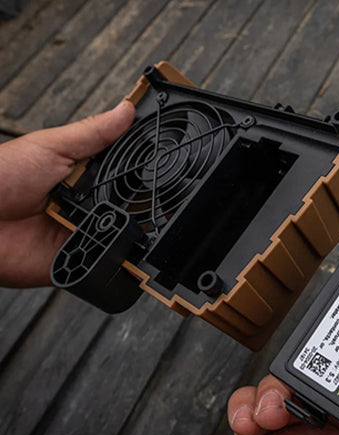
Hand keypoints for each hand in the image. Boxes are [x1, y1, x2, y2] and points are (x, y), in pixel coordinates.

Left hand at [0, 101, 134, 286]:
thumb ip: (93, 133)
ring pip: (122, 235)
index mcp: (83, 178)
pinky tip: (113, 244)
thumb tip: (126, 110)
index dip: (142, 170)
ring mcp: (84, 235)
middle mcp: (86, 207)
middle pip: (128, 207)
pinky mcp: (79, 262)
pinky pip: (107, 263)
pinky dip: (114, 257)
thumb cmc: (0, 178)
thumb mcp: (51, 147)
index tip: (165, 162)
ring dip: (126, 230)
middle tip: (148, 196)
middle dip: (140, 204)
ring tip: (117, 219)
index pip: (123, 174)